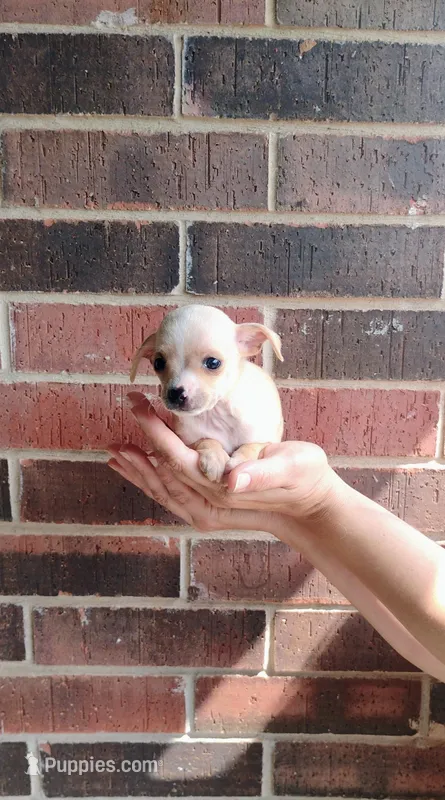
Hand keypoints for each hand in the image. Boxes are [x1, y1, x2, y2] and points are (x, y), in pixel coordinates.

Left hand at [107, 393, 340, 524]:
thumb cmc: (306, 478)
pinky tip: (141, 470)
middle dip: (139, 445)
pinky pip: (173, 494)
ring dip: (138, 468)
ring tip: (114, 451)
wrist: (311, 508)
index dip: (155, 430)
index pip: (178, 458)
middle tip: (126, 409)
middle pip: (163, 473)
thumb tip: (233, 480)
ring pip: (163, 488)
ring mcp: (208, 509)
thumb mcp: (292, 468)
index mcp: (224, 488)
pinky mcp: (210, 507)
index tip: (139, 403)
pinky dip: (152, 481)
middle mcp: (210, 502)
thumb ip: (263, 472)